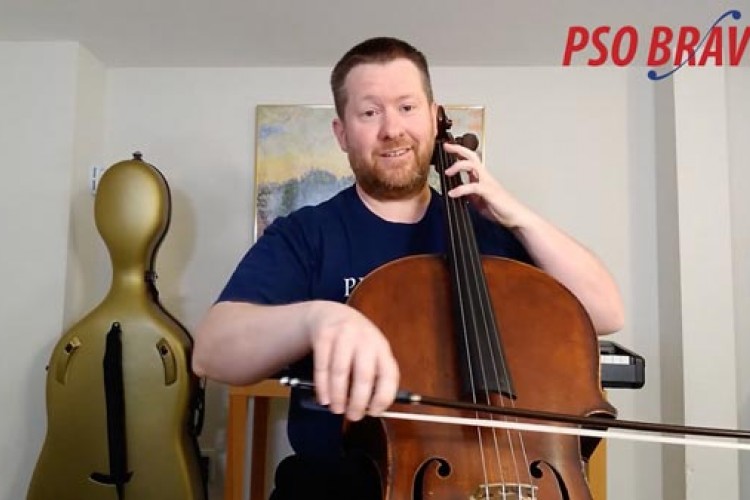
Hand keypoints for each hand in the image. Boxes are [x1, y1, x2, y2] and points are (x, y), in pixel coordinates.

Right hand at [305, 301, 399, 420]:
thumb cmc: (356, 343)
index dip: (383, 397)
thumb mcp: (371, 353)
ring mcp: (343, 336)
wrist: (332, 315)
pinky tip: (324, 398)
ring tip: (337, 409)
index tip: (375, 412)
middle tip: (353, 416)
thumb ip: (374, 376)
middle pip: (364, 376)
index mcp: (381, 347)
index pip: (389, 374)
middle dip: (358, 401)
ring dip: (338, 396)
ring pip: (340, 372)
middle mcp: (365, 339)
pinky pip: (322, 366)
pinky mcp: (323, 336)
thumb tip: (372, 409)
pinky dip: (322, 387)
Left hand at [442, 142, 530, 228]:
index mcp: (482, 177)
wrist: (514, 216)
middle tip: (447, 147)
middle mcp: (485, 176)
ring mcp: (487, 182)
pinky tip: (453, 194)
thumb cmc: (501, 208)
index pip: (470, 159)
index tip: (448, 147)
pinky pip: (473, 186)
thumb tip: (459, 192)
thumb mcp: (479, 200)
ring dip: (458, 166)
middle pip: (471, 156)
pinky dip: (460, 189)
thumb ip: (470, 194)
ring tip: (448, 173)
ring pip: (472, 165)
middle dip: (458, 149)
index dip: (459, 152)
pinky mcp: (488, 191)